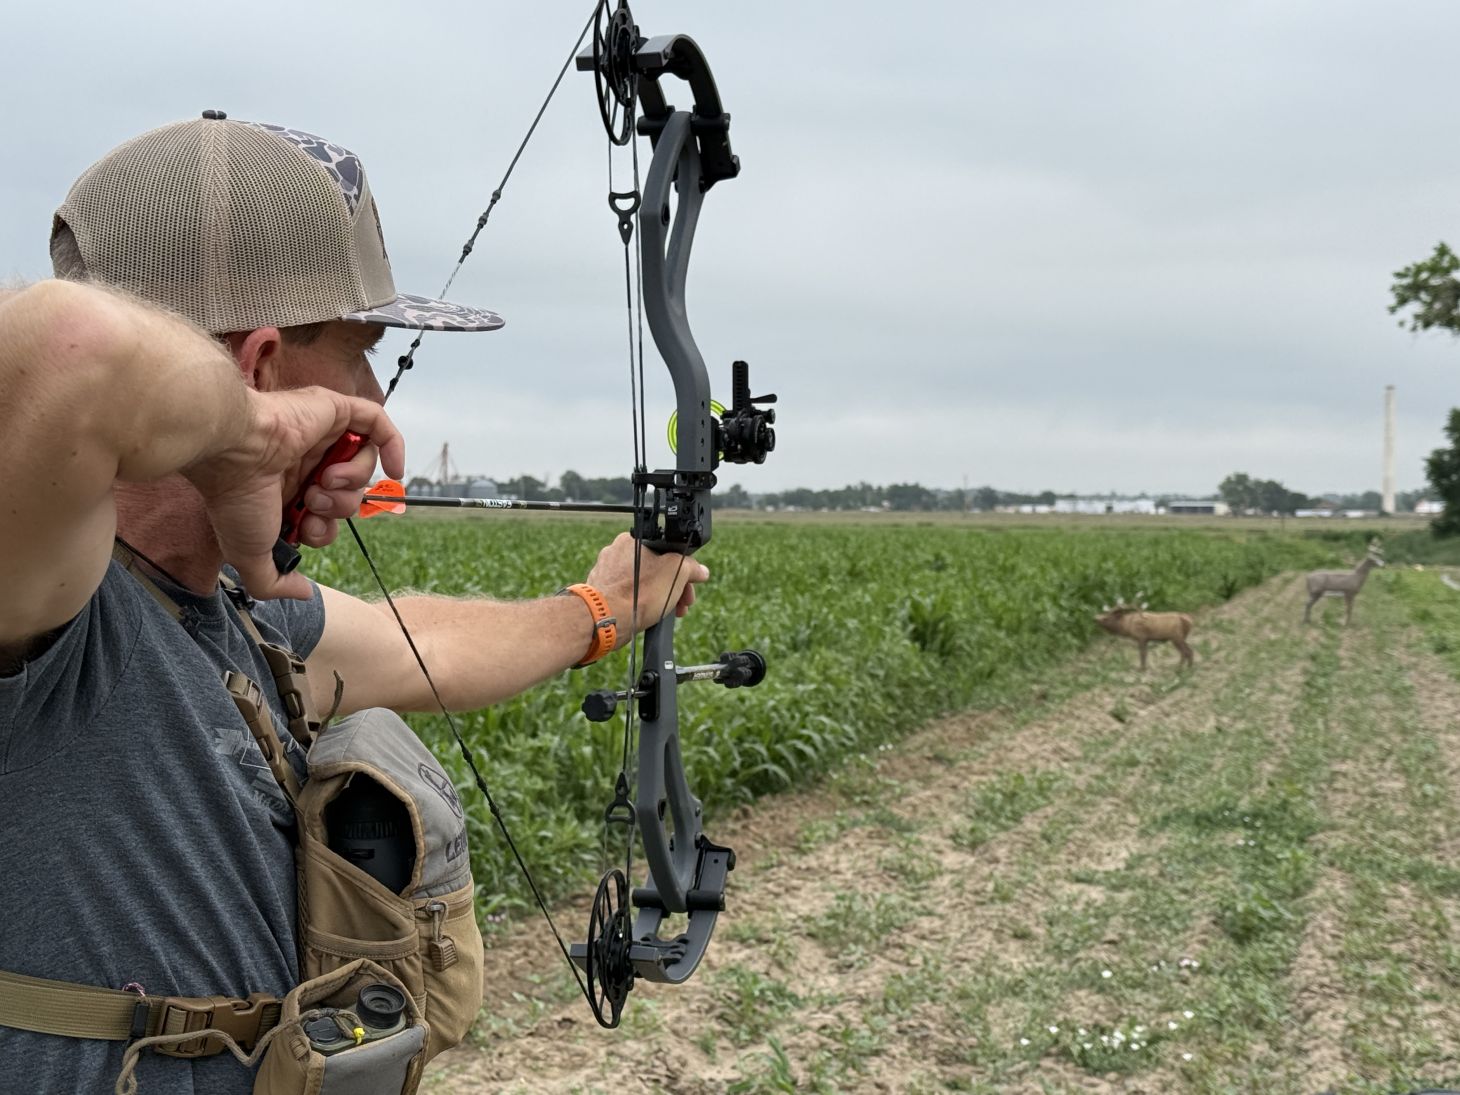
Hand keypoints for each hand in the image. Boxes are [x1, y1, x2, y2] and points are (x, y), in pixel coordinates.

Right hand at [183, 385, 404, 599]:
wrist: (233, 452)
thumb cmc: (236, 499)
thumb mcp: (250, 556)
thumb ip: (274, 582)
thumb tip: (302, 593)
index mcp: (284, 489)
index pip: (325, 515)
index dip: (324, 529)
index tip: (306, 528)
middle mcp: (304, 462)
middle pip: (348, 494)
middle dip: (338, 508)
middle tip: (314, 502)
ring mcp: (320, 434)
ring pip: (363, 466)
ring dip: (353, 483)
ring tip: (326, 480)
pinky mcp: (333, 409)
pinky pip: (377, 423)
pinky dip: (393, 446)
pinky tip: (395, 468)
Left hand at [587, 531, 709, 637]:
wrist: (606, 620)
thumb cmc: (638, 594)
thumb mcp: (676, 573)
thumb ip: (691, 567)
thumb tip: (700, 570)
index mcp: (632, 540)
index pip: (667, 551)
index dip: (683, 570)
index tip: (689, 585)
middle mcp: (616, 552)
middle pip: (655, 568)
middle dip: (672, 587)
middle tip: (682, 604)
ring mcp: (606, 571)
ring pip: (642, 582)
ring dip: (658, 596)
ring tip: (667, 613)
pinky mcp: (601, 590)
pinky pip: (627, 594)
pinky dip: (639, 602)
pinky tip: (646, 614)